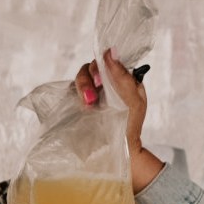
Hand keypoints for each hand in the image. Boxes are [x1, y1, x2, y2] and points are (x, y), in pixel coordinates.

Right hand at [75, 48, 160, 193]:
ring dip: (81, 88)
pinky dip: (72, 97)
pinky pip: (70, 93)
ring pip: (78, 79)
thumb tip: (110, 52)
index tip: (100, 80)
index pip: (105, 62)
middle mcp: (104, 84)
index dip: (100, 67)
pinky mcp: (78, 106)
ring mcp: (90, 94)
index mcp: (119, 79)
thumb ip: (123, 77)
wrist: (120, 152)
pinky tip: (80, 107)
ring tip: (88, 105)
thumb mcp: (134, 101)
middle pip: (89, 69)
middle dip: (88, 80)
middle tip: (92, 98)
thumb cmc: (130, 127)